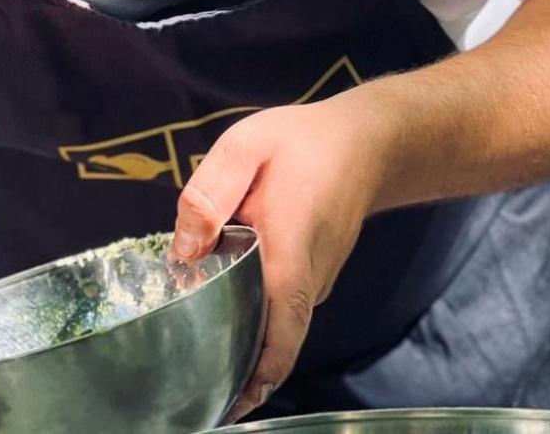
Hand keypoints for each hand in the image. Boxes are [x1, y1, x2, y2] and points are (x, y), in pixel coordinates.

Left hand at [171, 90, 378, 421]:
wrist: (368, 142)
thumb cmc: (304, 143)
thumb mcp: (246, 148)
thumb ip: (208, 193)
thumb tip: (181, 252)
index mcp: (287, 258)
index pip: (278, 339)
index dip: (254, 379)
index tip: (222, 406)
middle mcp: (307, 283)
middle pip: (273, 345)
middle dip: (236, 372)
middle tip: (189, 386)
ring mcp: (315, 283)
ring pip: (276, 328)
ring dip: (243, 344)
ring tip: (193, 354)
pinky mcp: (314, 276)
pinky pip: (282, 309)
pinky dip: (256, 320)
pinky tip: (219, 310)